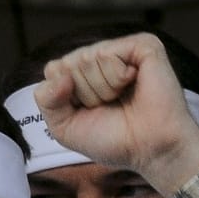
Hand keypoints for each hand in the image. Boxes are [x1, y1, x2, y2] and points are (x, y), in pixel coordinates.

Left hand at [34, 32, 198, 194]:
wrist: (152, 150)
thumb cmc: (117, 142)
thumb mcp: (65, 128)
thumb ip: (46, 99)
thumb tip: (56, 72)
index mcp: (87, 73)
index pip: (54, 70)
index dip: (67, 97)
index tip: (93, 113)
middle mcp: (104, 58)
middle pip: (68, 64)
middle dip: (86, 94)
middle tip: (113, 107)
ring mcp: (124, 50)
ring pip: (86, 58)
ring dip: (103, 88)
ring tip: (125, 99)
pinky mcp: (143, 46)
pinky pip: (107, 53)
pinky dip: (116, 77)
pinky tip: (134, 84)